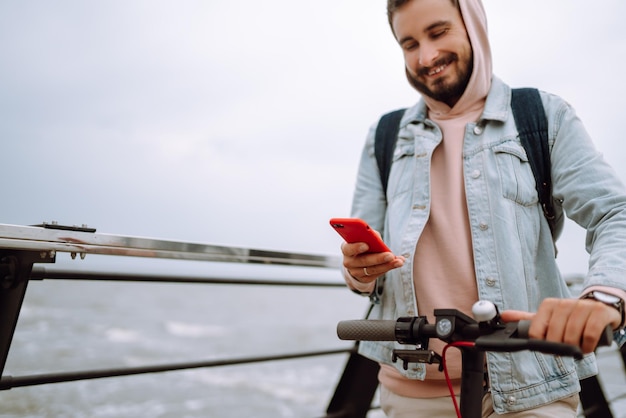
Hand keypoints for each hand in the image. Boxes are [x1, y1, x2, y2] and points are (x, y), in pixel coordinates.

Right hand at [341, 241, 403, 283]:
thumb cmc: (363, 243)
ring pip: (372, 270)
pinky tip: (396, 263)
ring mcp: (355, 272)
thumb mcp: (365, 237)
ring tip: (399, 261)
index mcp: (346, 249)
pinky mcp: (364, 279)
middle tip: (390, 255)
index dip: (356, 247)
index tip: (366, 245)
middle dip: (378, 258)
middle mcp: (348, 262)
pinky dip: (387, 268)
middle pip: (363, 261)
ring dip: (387, 265)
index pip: (348, 249)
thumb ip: (370, 236)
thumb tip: (378, 240)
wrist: (360, 258)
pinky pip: (377, 274)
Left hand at [501, 298, 619, 353]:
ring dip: (574, 348)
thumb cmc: (570, 317)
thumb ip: (527, 319)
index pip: (536, 330)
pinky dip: (587, 346)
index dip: (540, 344)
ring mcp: (582, 306)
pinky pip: (589, 334)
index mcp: (548, 305)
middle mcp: (564, 303)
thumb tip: (503, 316)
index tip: (547, 349)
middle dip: (558, 348)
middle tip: (563, 352)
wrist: (600, 307)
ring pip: (571, 336)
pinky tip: (587, 348)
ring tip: (576, 349)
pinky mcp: (598, 312)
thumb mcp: (548, 317)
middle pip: (554, 335)